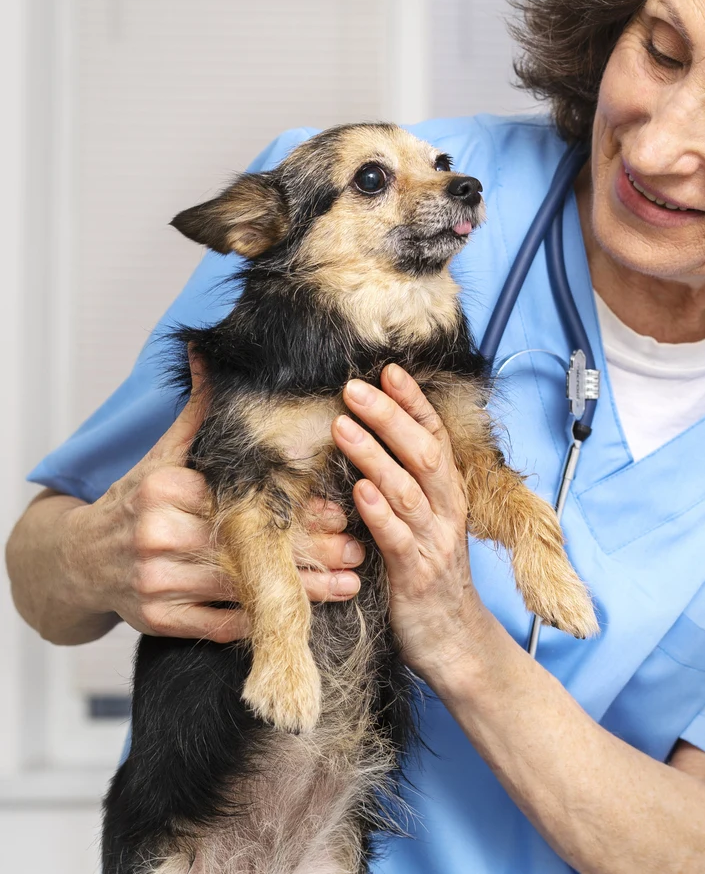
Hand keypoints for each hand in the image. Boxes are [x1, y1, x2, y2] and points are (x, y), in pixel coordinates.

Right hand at [66, 357, 363, 641]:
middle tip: (357, 550)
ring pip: (241, 588)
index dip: (295, 507)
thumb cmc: (134, 500)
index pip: (244, 499)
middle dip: (309, 551)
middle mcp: (157, 535)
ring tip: (348, 585)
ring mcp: (156, 582)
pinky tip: (302, 616)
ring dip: (300, 592)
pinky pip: (218, 625)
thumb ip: (198, 410)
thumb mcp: (163, 452)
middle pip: (248, 545)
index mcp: (165, 488)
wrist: (76, 560)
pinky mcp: (158, 621)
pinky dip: (260, 620)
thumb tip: (208, 351)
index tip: (339, 510)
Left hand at [333, 365, 486, 674]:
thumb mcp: (424, 523)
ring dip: (375, 455)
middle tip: (354, 387)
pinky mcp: (415, 576)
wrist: (454, 642)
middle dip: (389, 416)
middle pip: (422, 453)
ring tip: (344, 426)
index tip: (390, 370)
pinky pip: (397, 539)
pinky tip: (359, 490)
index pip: (435, 436)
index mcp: (448, 494)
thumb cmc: (427, 577)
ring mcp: (433, 543)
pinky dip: (379, 512)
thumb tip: (368, 442)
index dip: (413, 402)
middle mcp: (446, 511)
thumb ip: (404, 485)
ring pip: (407, 489)